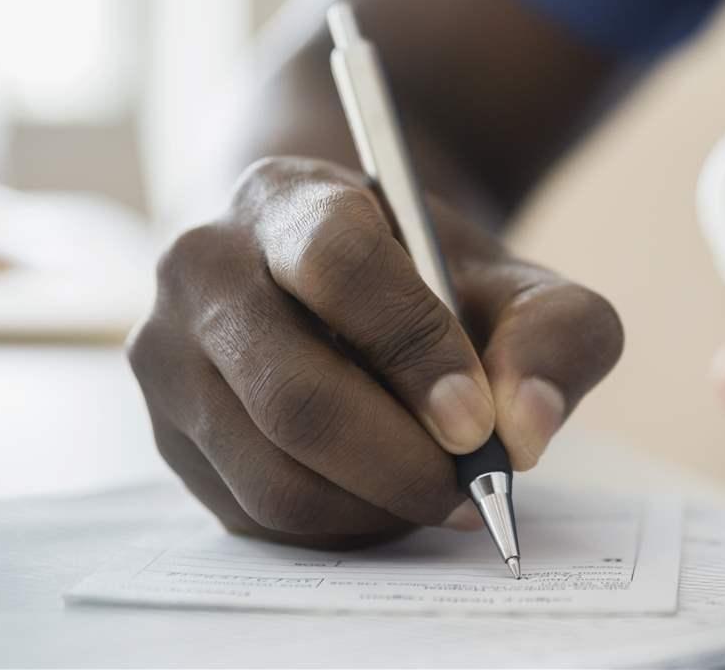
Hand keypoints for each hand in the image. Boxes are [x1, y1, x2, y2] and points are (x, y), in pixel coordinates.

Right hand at [130, 156, 622, 547]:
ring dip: (376, 505)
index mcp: (285, 199)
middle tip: (473, 487)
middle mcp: (202, 267)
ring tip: (439, 491)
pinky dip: (339, 525)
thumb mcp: (513, 282)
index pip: (337, 265)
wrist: (336, 282)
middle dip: (400, 463)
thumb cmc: (430, 284)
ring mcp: (168, 356)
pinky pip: (257, 514)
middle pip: (295, 397)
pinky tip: (385, 495)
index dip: (412, 350)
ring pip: (272, 474)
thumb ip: (555, 333)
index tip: (477, 420)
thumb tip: (526, 426)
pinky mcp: (169, 435)